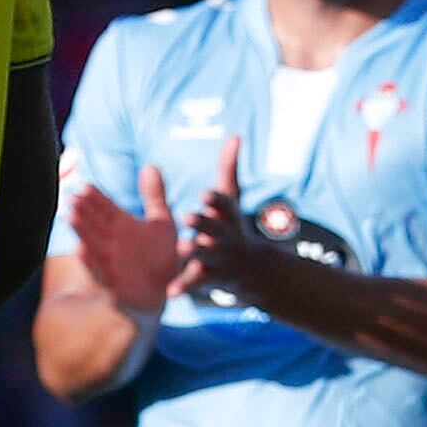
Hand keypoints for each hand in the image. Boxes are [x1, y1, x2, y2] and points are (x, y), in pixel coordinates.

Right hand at [66, 154, 190, 310]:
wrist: (165, 291)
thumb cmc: (160, 256)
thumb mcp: (162, 223)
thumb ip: (154, 196)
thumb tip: (150, 165)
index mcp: (122, 226)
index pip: (105, 208)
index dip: (95, 198)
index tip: (84, 185)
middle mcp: (112, 242)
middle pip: (94, 223)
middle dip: (83, 211)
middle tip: (72, 197)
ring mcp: (111, 262)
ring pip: (92, 242)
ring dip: (81, 231)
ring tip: (70, 216)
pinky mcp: (114, 283)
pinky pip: (100, 271)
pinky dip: (90, 261)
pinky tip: (80, 250)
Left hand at [172, 131, 272, 301]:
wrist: (256, 271)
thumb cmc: (233, 225)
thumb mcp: (231, 198)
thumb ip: (228, 168)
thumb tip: (234, 135)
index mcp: (228, 215)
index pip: (224, 204)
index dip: (215, 200)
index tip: (204, 194)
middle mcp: (227, 236)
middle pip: (216, 228)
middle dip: (204, 223)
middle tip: (189, 216)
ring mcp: (222, 258)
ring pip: (209, 255)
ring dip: (197, 251)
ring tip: (184, 247)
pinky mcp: (213, 278)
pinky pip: (197, 282)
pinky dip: (185, 286)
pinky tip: (171, 291)